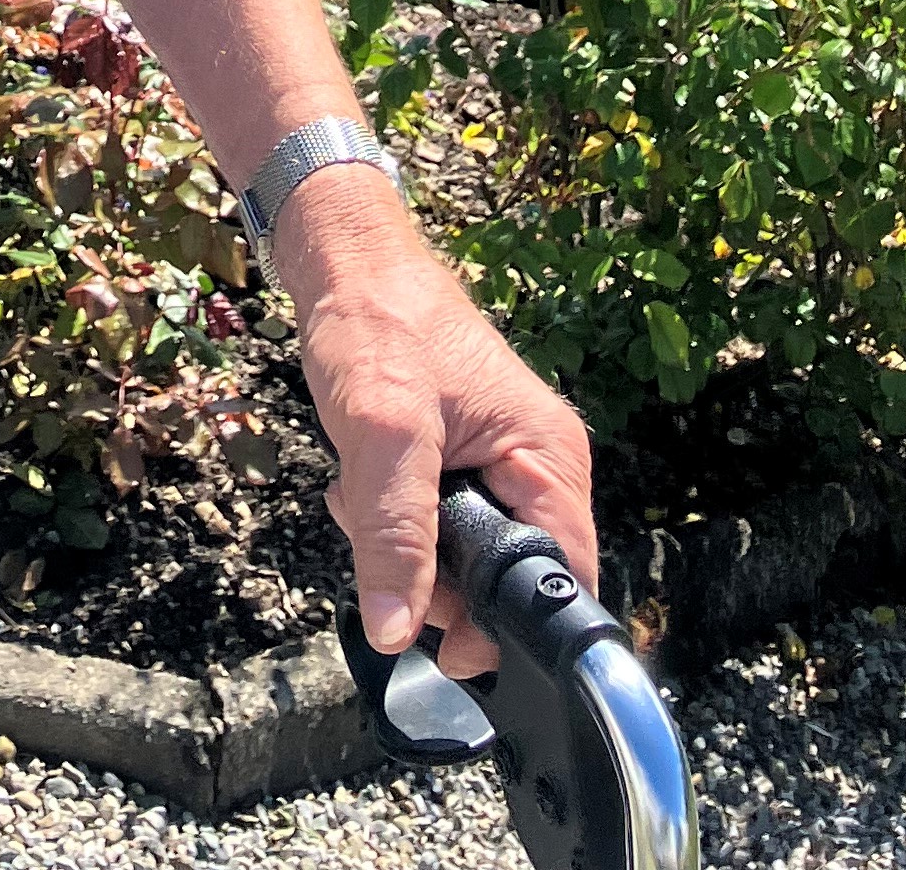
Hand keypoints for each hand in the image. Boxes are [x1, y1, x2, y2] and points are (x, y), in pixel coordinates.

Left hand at [271, 167, 596, 680]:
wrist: (343, 262)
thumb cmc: (377, 324)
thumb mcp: (384, 432)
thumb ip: (396, 533)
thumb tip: (396, 631)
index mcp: (548, 459)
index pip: (562, 581)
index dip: (510, 627)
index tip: (446, 643)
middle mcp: (535, 467)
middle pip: (506, 582)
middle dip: (437, 579)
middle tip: (381, 540)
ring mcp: (496, 466)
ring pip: (460, 560)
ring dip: (402, 547)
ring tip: (362, 495)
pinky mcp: (457, 463)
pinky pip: (433, 527)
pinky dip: (389, 520)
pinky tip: (358, 484)